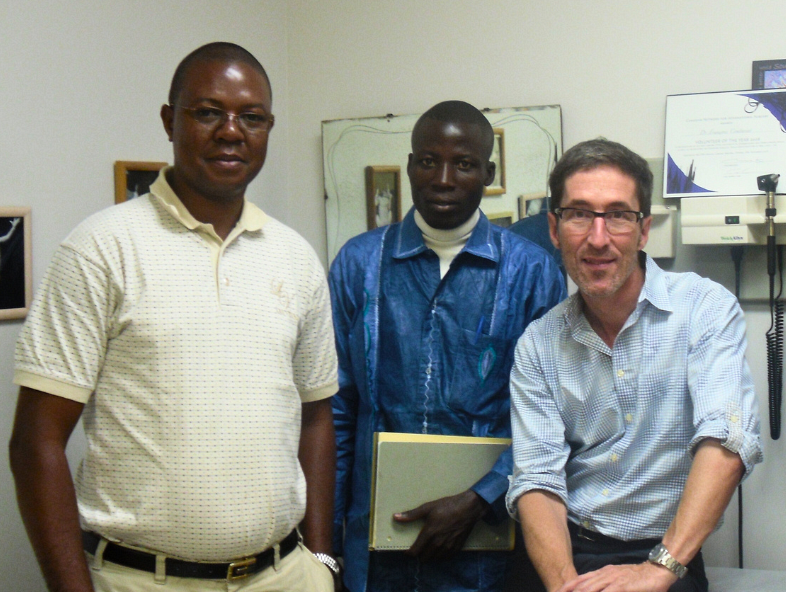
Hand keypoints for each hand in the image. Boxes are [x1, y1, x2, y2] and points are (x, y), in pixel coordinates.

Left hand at [393, 490, 487, 561]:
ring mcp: (448, 547)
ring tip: (428, 550)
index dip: (409, 553)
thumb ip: (411, 514)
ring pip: (435, 559)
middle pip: (424, 558)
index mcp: (429, 533)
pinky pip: (445, 558)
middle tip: (418, 549)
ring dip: (430, 556)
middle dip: (419, 555)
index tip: (407, 550)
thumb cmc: (447, 506)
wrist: (468, 508)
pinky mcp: (457, 548)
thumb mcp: (428, 507)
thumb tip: (396, 517)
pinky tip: (439, 550)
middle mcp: (438, 543)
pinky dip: (441, 556)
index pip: (415, 551)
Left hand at [556, 562, 677, 591]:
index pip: (581, 580)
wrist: (656, 570)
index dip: (568, 587)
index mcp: (603, 573)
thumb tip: (599, 589)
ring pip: (591, 588)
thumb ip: (607, 585)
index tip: (558, 591)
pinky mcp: (622, 586)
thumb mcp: (619, 579)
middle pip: (582, 585)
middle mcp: (605, 575)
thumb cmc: (638, 578)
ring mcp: (613, 579)